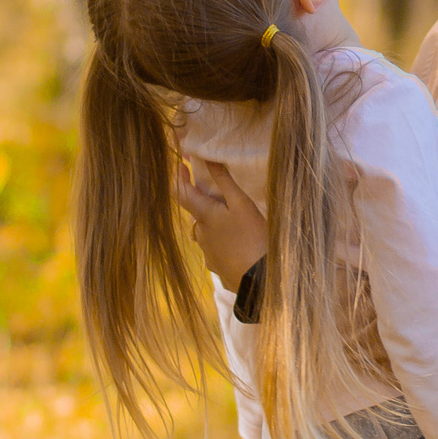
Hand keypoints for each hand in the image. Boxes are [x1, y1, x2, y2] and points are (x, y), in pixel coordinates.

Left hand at [173, 156, 268, 288]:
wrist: (259, 280)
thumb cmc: (252, 237)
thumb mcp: (241, 204)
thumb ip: (224, 181)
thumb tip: (207, 158)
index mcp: (203, 215)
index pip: (180, 193)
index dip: (178, 178)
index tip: (181, 165)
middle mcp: (199, 233)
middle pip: (195, 212)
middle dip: (203, 201)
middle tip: (219, 192)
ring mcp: (206, 252)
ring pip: (205, 231)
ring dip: (213, 222)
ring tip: (234, 220)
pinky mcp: (216, 266)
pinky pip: (214, 248)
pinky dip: (221, 240)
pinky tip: (238, 243)